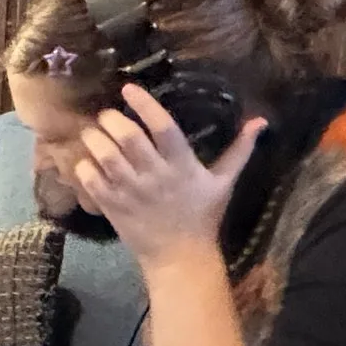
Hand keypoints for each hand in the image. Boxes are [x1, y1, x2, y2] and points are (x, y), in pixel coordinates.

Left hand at [71, 85, 266, 269]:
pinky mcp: (114, 208)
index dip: (144, 105)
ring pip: (106, 157)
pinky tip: (86, 160)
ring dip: (94, 140)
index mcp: (183, 166)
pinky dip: (84, 167)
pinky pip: (92, 181)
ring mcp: (132, 192)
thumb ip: (240, 150)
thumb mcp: (224, 182)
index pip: (163, 127)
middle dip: (112, 120)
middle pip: (129, 138)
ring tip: (91, 133)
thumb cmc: (203, 216)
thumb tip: (260, 121)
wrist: (180, 257)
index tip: (128, 88)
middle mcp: (156, 176)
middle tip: (107, 115)